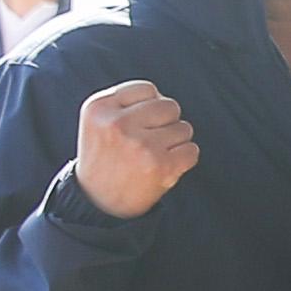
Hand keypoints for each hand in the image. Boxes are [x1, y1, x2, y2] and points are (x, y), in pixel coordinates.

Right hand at [71, 79, 197, 219]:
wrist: (98, 201)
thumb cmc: (105, 156)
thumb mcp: (100, 121)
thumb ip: (126, 103)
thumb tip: (163, 97)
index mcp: (99, 108)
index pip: (147, 89)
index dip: (151, 105)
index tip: (142, 122)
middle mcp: (118, 123)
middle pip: (170, 106)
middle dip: (167, 122)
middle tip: (151, 139)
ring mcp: (140, 144)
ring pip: (184, 128)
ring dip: (176, 142)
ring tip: (154, 154)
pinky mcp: (160, 165)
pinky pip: (192, 151)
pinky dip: (184, 159)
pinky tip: (164, 166)